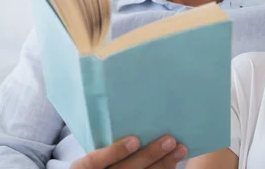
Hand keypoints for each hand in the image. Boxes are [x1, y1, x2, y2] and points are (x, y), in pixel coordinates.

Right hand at [70, 135, 187, 168]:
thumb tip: (126, 102)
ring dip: (164, 164)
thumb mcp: (93, 146)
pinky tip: (176, 160)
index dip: (116, 151)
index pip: (95, 161)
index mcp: (83, 167)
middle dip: (149, 155)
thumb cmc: (97, 155)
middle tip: (169, 140)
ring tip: (180, 149)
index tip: (135, 140)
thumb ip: (105, 134)